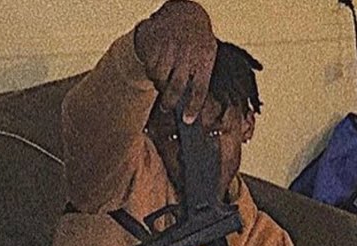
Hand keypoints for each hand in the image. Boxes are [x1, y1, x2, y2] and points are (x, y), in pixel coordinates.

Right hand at [133, 1, 216, 122]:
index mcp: (204, 58)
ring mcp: (169, 47)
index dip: (193, 107)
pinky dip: (151, 72)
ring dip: (159, 85)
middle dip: (170, 103)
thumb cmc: (197, 41)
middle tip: (166, 108)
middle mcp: (187, 53)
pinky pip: (149, 68)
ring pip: (159, 79)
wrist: (185, 13)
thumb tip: (190, 108)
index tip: (188, 121)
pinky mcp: (154, 43)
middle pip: (176, 87)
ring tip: (163, 80)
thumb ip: (200, 78)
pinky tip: (156, 66)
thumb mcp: (207, 55)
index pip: (199, 89)